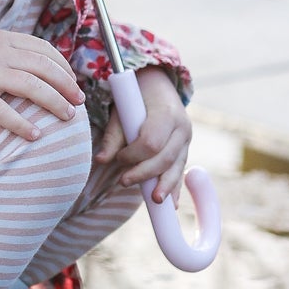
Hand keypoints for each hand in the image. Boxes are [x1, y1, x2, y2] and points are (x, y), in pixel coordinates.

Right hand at [0, 29, 84, 140]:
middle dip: (67, 86)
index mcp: (2, 39)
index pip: (43, 50)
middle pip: (44, 68)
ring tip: (67, 117)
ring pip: (32, 86)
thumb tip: (38, 70)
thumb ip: (6, 53)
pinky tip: (35, 136)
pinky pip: (4, 111)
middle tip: (79, 103)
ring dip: (55, 103)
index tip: (73, 83)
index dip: (64, 67)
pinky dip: (22, 124)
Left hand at [94, 66, 189, 203]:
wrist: (158, 83)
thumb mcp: (122, 108)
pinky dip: (175, 187)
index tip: (118, 158)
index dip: (133, 155)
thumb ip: (113, 135)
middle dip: (145, 173)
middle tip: (123, 181)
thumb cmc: (136, 95)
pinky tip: (172, 205)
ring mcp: (187, 139)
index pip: (152, 143)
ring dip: (164, 185)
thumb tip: (102, 160)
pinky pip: (181, 170)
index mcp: (166, 113)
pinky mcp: (185, 149)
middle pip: (165, 158)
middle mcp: (182, 127)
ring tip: (154, 201)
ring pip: (176, 167)